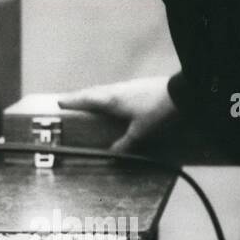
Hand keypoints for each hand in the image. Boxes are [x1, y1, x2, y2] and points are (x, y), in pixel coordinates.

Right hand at [56, 76, 178, 153]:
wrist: (180, 93)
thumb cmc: (157, 111)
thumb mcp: (140, 132)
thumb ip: (125, 143)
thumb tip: (111, 154)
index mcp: (111, 99)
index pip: (86, 99)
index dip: (72, 101)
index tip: (59, 102)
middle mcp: (116, 90)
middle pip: (93, 92)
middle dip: (80, 97)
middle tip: (71, 101)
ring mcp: (127, 86)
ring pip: (105, 90)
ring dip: (94, 95)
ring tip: (90, 102)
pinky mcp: (138, 86)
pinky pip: (115, 91)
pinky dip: (107, 96)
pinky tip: (114, 102)